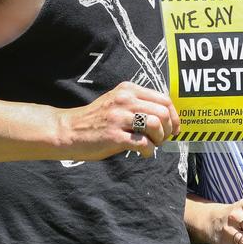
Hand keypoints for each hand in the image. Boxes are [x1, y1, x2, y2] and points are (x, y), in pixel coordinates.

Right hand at [60, 81, 179, 159]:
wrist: (68, 130)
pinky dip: (149, 151)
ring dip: (160, 139)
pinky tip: (144, 153)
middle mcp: (124, 100)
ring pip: (156, 125)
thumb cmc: (96, 119)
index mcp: (128, 89)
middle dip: (168, 129)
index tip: (173, 128)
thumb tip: (167, 116)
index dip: (174, 116)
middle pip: (163, 112)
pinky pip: (143, 143)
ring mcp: (118, 117)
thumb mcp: (117, 101)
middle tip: (162, 139)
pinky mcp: (114, 136)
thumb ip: (139, 103)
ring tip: (153, 145)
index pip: (164, 99)